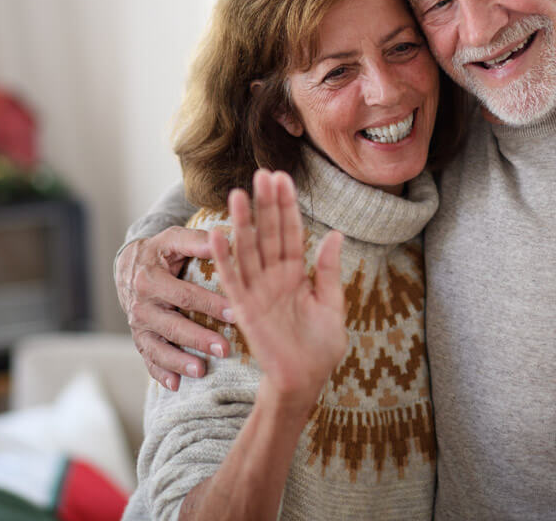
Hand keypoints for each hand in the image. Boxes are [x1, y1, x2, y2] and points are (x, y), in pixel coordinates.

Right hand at [115, 226, 232, 390]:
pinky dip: (160, 373)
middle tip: (224, 349)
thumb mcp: (173, 239)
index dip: (210, 305)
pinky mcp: (139, 339)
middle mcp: (141, 305)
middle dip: (199, 338)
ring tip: (201, 371)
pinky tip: (176, 385)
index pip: (185, 295)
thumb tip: (224, 240)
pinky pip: (147, 359)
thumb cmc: (160, 252)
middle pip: (172, 325)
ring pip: (158, 347)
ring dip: (179, 361)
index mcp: (151, 279)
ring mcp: (138, 325)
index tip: (236, 313)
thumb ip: (196, 241)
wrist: (129, 265)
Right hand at [211, 170, 347, 409]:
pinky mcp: (244, 309)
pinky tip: (220, 233)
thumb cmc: (320, 347)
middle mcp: (274, 277)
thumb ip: (328, 271)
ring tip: (238, 193)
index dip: (287, 206)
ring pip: (248, 250)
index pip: (290, 232)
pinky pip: (232, 279)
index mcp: (296, 273)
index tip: (283, 178)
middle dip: (265, 204)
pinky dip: (225, 258)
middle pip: (268, 233)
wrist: (305, 381)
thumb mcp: (332, 306)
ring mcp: (257, 291)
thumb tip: (335, 233)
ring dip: (243, 223)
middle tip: (262, 173)